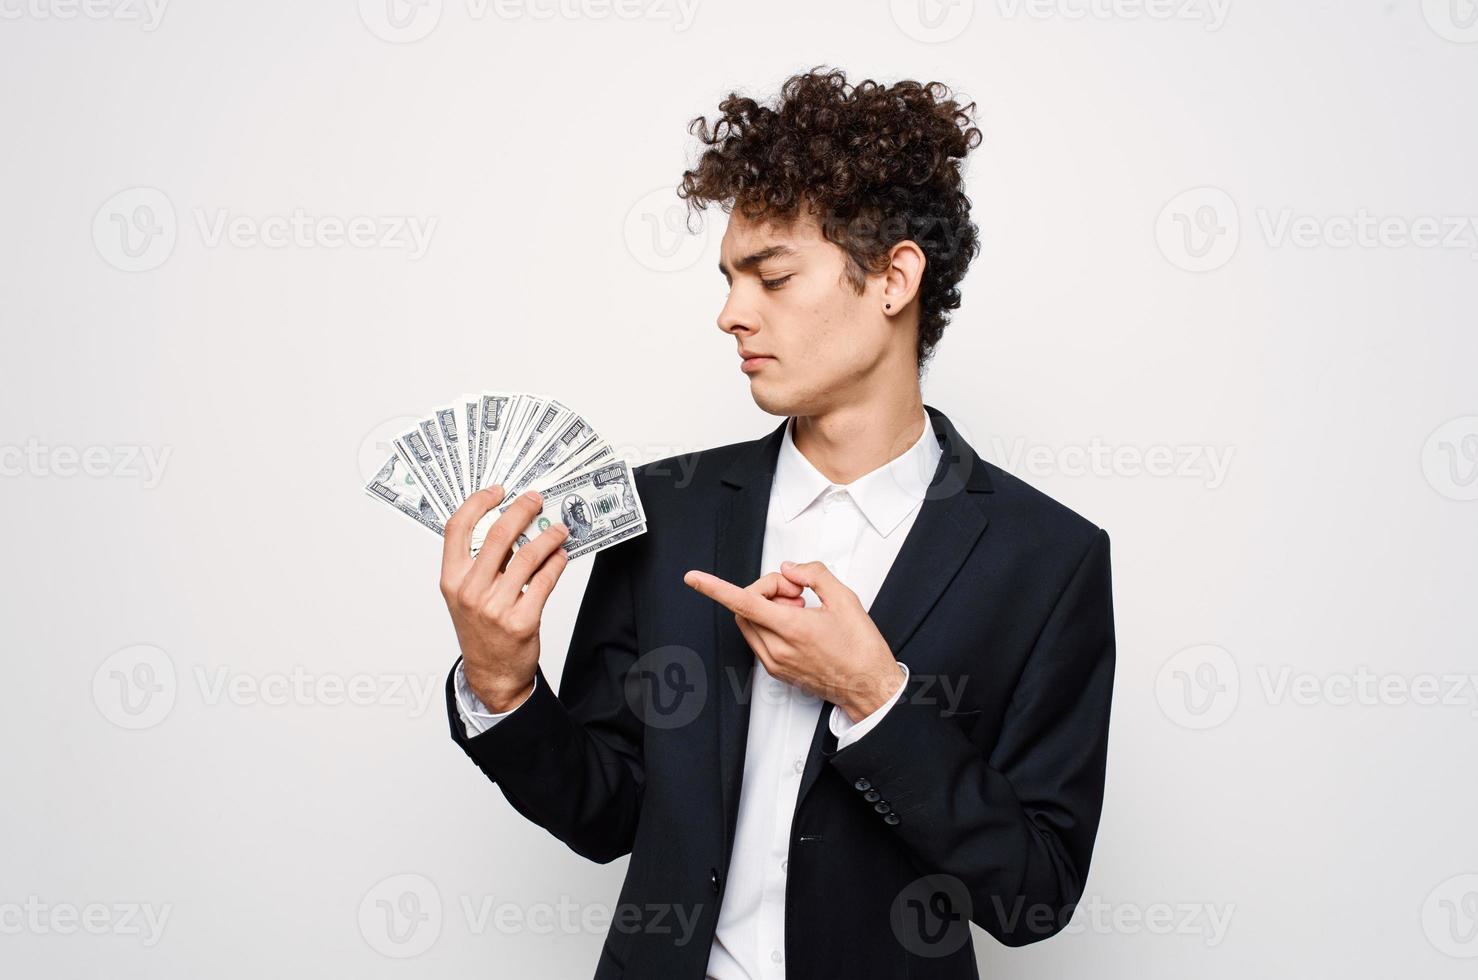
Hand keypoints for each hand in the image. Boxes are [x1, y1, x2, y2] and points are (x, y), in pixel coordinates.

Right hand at [440, 485, 571, 710]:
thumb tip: (509, 523)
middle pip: (498, 535)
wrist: (492, 673)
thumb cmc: (480, 629)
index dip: (477, 502)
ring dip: (549, 537)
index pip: (457, 528)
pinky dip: (557, 563)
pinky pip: (545, 580)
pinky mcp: (522, 620)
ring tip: (560, 529)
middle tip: (536, 500)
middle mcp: (470, 591)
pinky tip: (561, 556)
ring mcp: (496, 607)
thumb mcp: (465, 594)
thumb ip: (479, 562)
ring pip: (528, 556)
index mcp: (451, 579)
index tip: (498, 490)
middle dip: (522, 510)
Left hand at [683, 560, 902, 721]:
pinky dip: (770, 624)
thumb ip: (813, 574)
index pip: (743, 602)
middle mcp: (778, 649)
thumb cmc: (861, 649)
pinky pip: (758, 639)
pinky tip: (797, 626)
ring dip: (766, 608)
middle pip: (745, 607)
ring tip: (800, 610)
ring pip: (749, 623)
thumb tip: (790, 569)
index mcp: (793, 629)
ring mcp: (774, 663)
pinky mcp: (776, 671)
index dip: (714, 588)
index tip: (694, 578)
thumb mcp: (845, 599)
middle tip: (796, 592)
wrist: (868, 687)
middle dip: (765, 590)